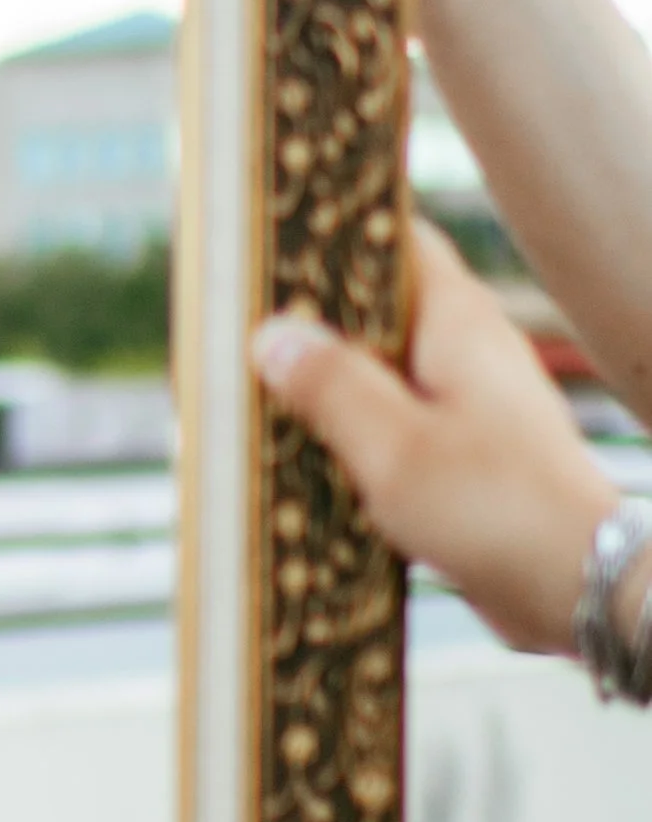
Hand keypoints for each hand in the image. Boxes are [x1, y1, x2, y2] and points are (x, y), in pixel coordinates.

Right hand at [253, 216, 619, 652]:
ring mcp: (471, 405)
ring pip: (383, 376)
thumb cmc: (497, 509)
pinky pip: (397, 429)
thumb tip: (272, 337)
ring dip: (329, 389)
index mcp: (457, 322)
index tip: (271, 246)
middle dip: (313, 322)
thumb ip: (330, 385)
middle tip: (242, 332)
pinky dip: (355, 437)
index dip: (335, 236)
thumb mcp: (392, 445)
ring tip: (259, 398)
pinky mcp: (467, 458)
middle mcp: (468, 352)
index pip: (397, 241)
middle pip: (378, 312)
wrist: (580, 586)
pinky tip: (311, 462)